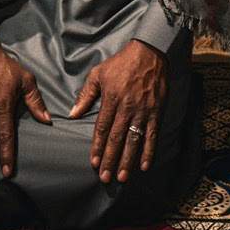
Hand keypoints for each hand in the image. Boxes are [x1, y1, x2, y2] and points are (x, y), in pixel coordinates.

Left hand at [68, 39, 166, 183]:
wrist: (149, 52)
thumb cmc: (121, 62)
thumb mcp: (99, 73)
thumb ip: (85, 94)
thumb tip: (72, 113)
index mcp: (111, 98)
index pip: (102, 127)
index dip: (97, 146)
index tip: (94, 162)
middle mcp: (127, 107)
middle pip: (116, 138)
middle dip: (110, 159)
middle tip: (105, 177)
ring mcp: (143, 110)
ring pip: (133, 140)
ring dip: (127, 160)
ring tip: (121, 177)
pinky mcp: (156, 111)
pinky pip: (152, 134)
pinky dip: (148, 151)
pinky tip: (144, 166)